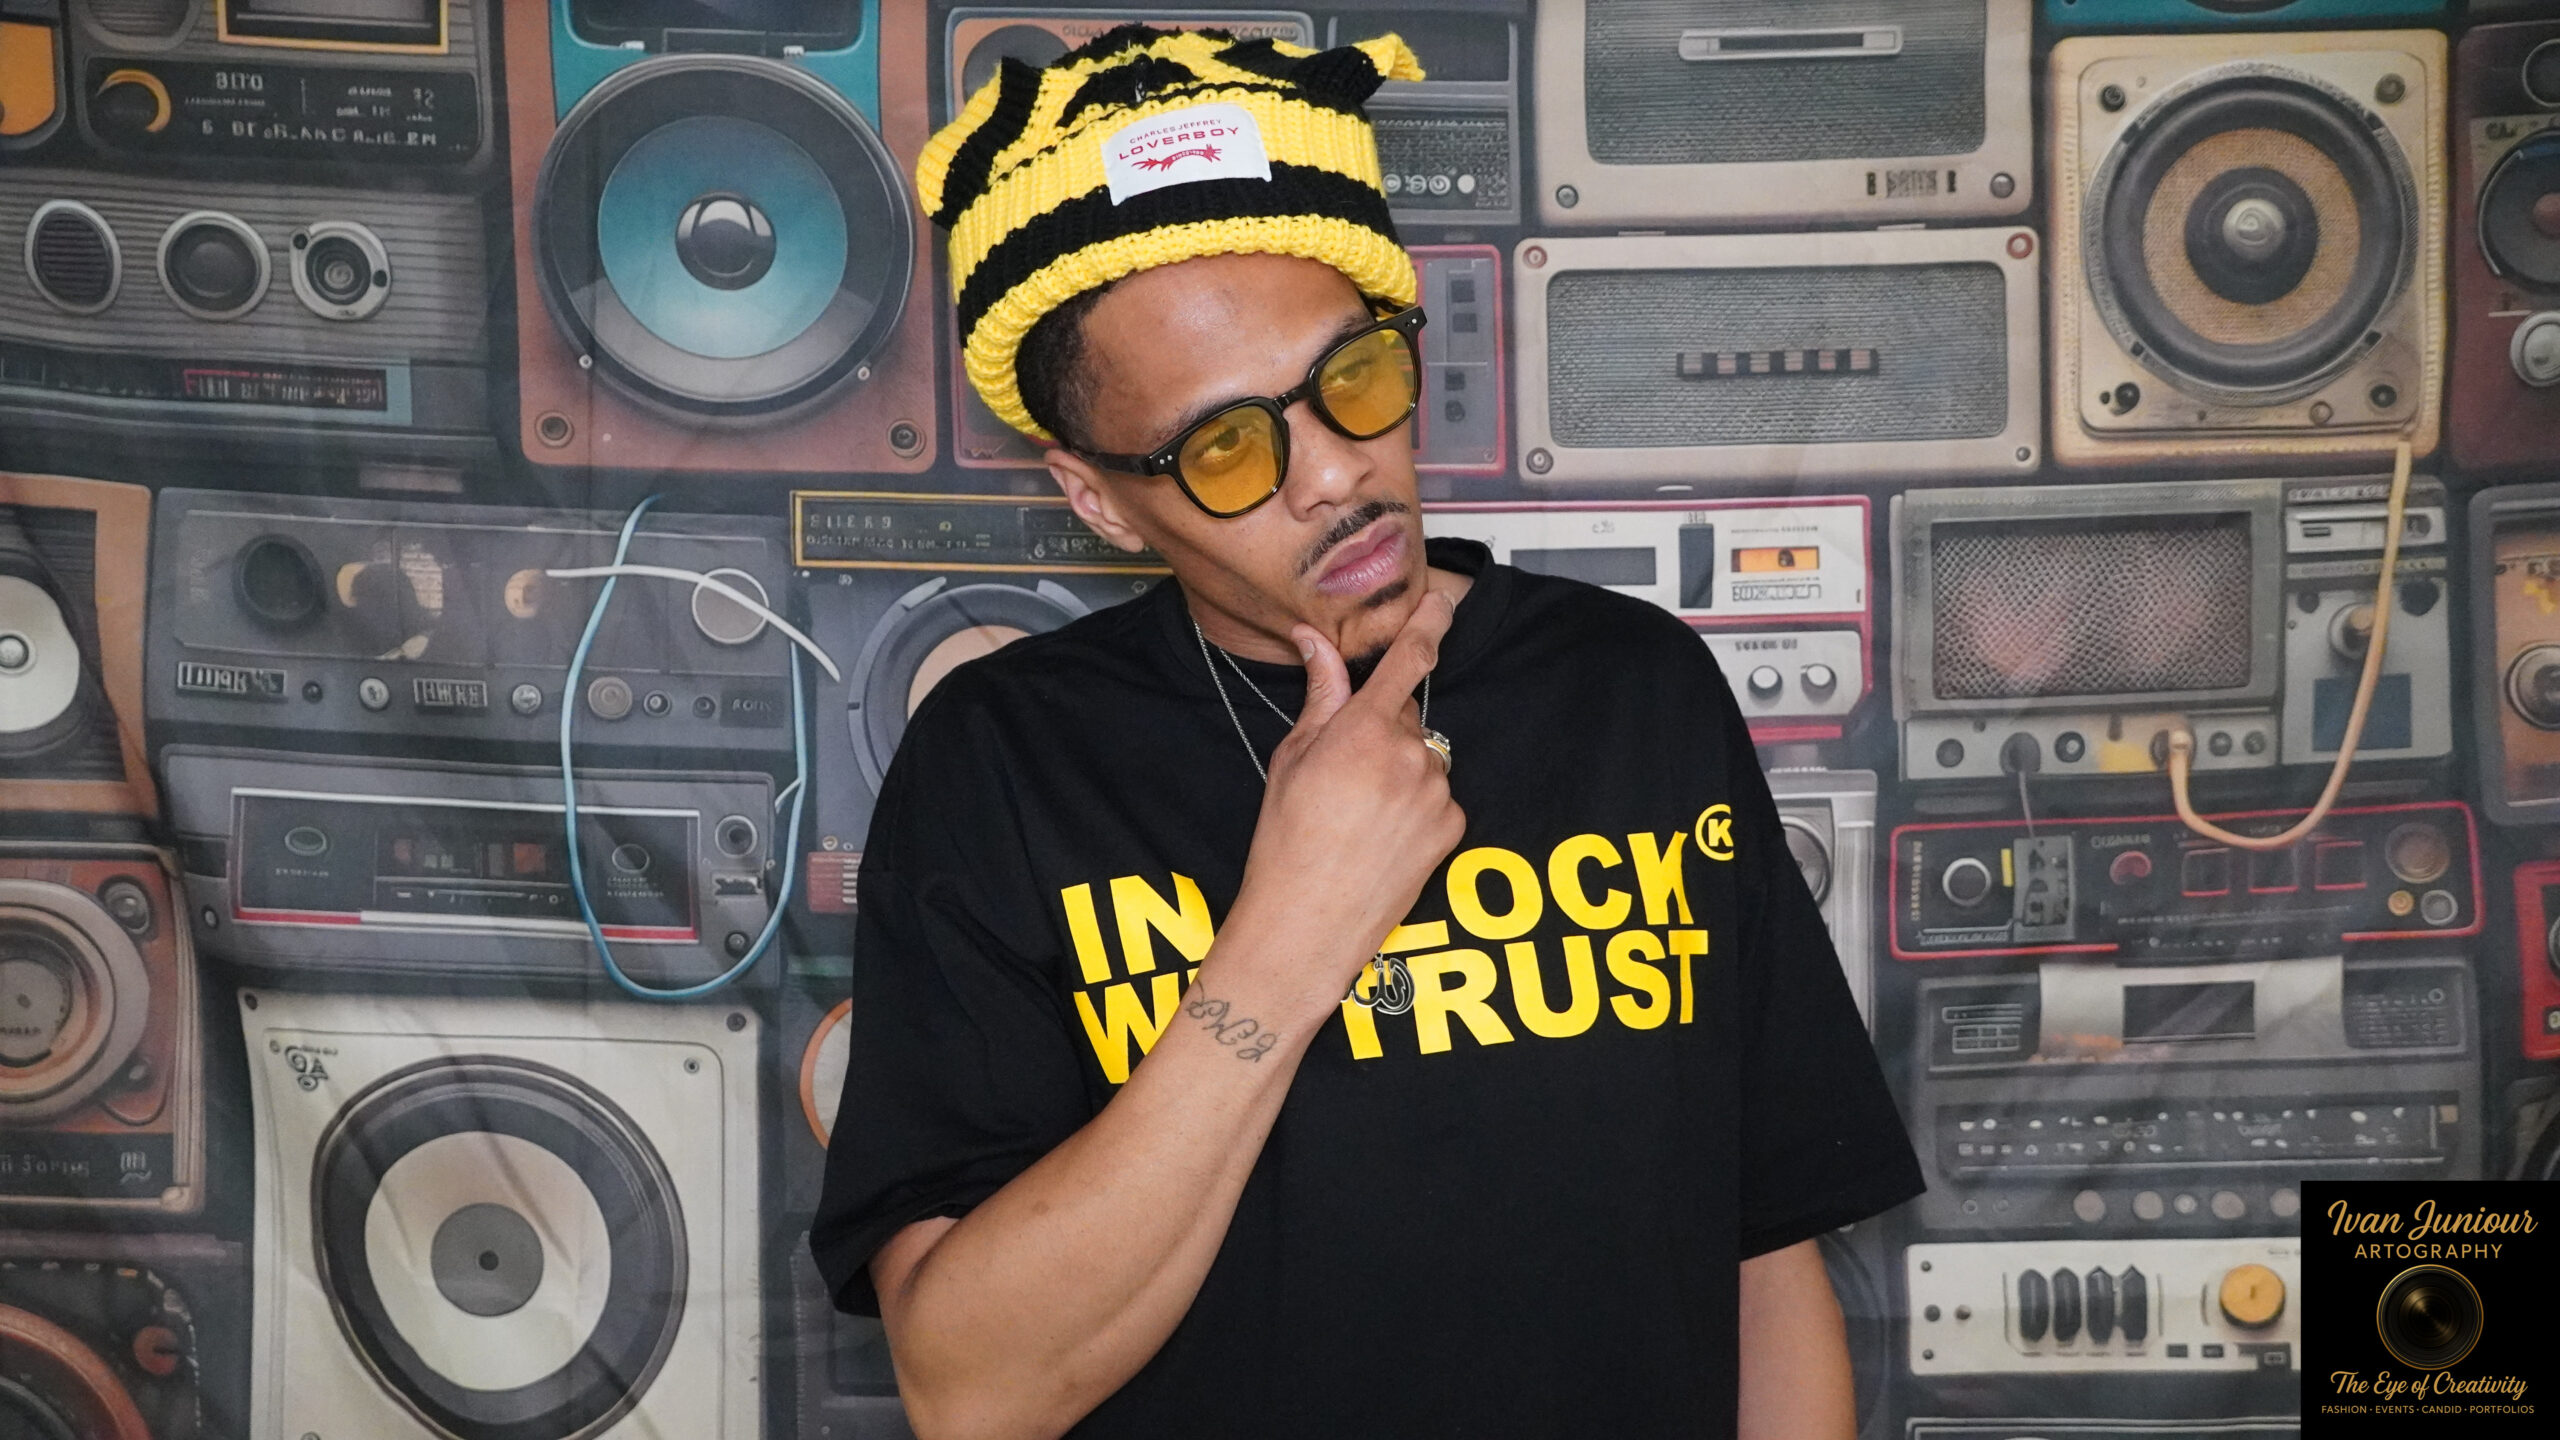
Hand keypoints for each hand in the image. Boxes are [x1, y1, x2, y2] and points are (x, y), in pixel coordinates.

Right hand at [1224, 591, 1467, 1011]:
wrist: (1308, 922)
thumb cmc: (1286, 842)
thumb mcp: (1293, 759)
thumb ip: (1320, 696)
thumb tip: (1316, 642)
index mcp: (1364, 730)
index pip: (1409, 660)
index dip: (1430, 623)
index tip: (1445, 598)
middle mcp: (1410, 755)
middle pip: (1407, 718)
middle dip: (1382, 732)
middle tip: (1344, 775)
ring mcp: (1436, 793)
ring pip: (1423, 760)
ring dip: (1400, 773)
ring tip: (1360, 815)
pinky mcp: (1453, 827)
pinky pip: (1437, 797)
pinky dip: (1416, 807)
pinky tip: (1382, 836)